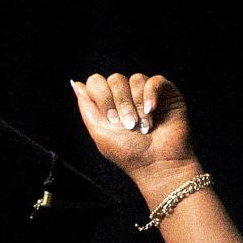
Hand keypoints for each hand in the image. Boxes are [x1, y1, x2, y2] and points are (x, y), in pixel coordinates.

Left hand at [70, 73, 196, 186]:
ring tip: (143, 126)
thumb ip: (86, 107)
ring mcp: (146, 93)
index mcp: (109, 104)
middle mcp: (127, 96)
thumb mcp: (99, 132)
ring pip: (136, 79)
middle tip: (128, 125)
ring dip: (137, 105)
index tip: (110, 119)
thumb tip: (75, 83)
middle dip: (121, 103)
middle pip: (116, 79)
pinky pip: (155, 80)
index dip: (101, 97)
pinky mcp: (167, 94)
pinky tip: (151, 111)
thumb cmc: (128, 153)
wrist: (157, 163)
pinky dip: (151, 95)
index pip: (97, 82)